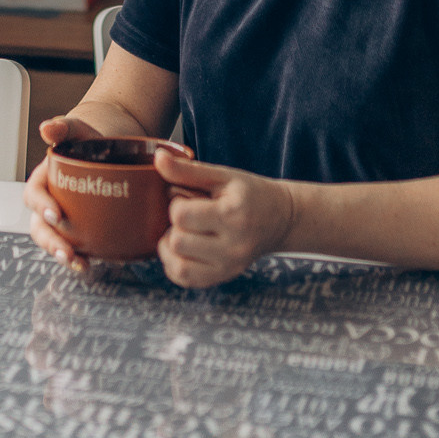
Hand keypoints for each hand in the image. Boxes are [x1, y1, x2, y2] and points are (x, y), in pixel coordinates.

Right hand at [24, 114, 102, 272]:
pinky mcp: (77, 228)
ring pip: (53, 240)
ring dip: (62, 254)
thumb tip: (46, 128)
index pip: (33, 195)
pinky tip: (92, 263)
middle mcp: (48, 202)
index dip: (41, 206)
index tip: (55, 215)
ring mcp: (62, 218)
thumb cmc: (85, 138)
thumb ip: (62, 127)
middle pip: (39, 226)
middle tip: (65, 253)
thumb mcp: (76, 129)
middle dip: (50, 242)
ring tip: (79, 264)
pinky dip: (79, 256)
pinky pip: (73, 245)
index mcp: (43, 180)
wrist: (105, 147)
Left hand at [156, 150, 295, 288]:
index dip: (176, 203)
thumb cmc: (249, 193)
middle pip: (178, 242)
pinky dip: (175, 265)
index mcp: (232, 215)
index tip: (188, 198)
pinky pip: (186, 280)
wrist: (280, 218)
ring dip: (171, 248)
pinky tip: (183, 250)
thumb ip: (187, 169)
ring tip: (182, 233)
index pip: (181, 215)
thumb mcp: (222, 175)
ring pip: (178, 267)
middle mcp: (233, 246)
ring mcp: (229, 266)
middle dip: (174, 225)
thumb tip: (158, 157)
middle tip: (187, 216)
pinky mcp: (225, 277)